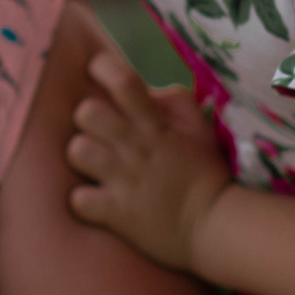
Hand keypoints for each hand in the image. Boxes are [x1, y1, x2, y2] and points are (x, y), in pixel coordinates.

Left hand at [63, 52, 230, 271]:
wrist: (217, 225)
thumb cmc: (205, 174)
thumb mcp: (199, 128)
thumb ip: (173, 102)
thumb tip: (144, 90)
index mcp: (155, 125)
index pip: (124, 81)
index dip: (102, 69)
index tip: (97, 73)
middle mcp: (136, 148)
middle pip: (87, 113)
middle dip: (86, 120)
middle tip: (97, 134)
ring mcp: (125, 180)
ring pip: (76, 151)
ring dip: (80, 158)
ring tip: (93, 167)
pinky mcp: (117, 213)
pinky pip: (78, 199)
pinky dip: (81, 202)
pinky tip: (94, 201)